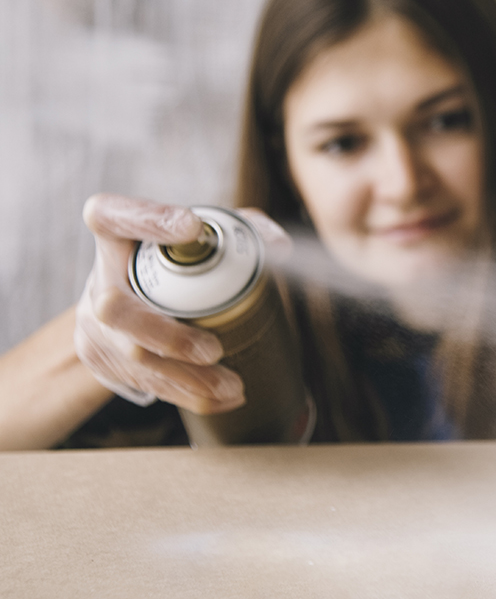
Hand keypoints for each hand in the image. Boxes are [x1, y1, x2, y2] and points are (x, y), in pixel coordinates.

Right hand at [74, 195, 289, 411]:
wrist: (134, 300)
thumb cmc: (180, 260)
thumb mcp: (210, 233)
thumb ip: (246, 231)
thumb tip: (279, 248)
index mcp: (115, 234)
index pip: (115, 216)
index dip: (148, 221)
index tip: (192, 227)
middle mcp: (99, 279)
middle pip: (117, 310)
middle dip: (170, 338)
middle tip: (214, 350)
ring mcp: (95, 325)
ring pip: (134, 358)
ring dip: (188, 378)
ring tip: (233, 385)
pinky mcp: (103, 360)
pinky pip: (144, 383)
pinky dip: (186, 395)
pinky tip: (221, 400)